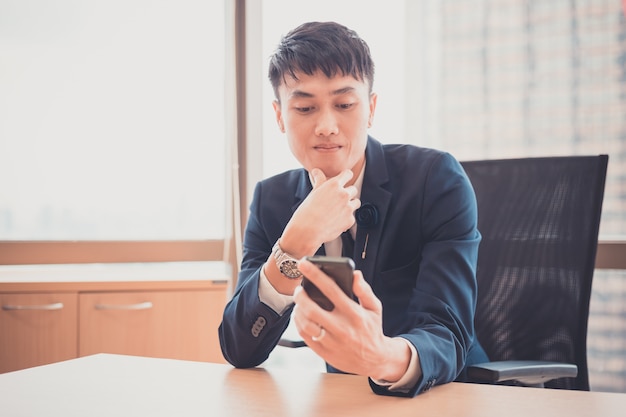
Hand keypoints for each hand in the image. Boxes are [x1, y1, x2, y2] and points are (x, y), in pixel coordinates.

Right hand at [280, 168, 360, 256]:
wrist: (307, 230)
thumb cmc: (307, 211)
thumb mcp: (313, 192)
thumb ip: (319, 180)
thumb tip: (317, 171)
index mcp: (334, 185)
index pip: (348, 174)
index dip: (346, 176)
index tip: (345, 179)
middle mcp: (344, 194)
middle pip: (353, 189)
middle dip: (347, 194)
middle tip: (337, 200)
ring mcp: (348, 207)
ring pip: (356, 202)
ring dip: (350, 205)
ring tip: (338, 210)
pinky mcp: (350, 220)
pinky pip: (352, 217)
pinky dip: (346, 219)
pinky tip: (336, 221)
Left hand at [293, 259, 410, 381]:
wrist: (374, 360)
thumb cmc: (372, 329)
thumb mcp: (374, 308)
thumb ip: (364, 290)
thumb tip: (355, 274)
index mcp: (354, 314)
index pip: (331, 290)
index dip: (315, 275)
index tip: (304, 264)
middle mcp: (342, 328)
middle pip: (313, 309)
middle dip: (301, 296)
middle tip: (298, 289)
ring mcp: (332, 342)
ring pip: (306, 325)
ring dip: (298, 311)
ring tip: (299, 303)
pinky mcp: (325, 352)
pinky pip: (305, 336)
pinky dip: (298, 324)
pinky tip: (300, 316)